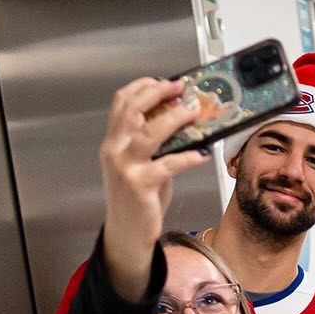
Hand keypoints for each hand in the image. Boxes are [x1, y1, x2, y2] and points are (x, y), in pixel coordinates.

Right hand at [100, 78, 211, 300]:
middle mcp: (115, 150)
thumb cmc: (137, 199)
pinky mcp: (140, 185)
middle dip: (158, 93)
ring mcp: (126, 167)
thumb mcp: (141, 164)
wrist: (127, 232)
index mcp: (114, 141)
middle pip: (132, 110)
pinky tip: (201, 153)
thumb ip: (154, 144)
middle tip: (180, 87)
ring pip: (149, 134)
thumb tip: (182, 123)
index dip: (142, 87)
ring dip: (174, 119)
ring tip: (194, 111)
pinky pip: (167, 165)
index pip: (122, 103)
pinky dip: (187, 157)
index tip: (164, 81)